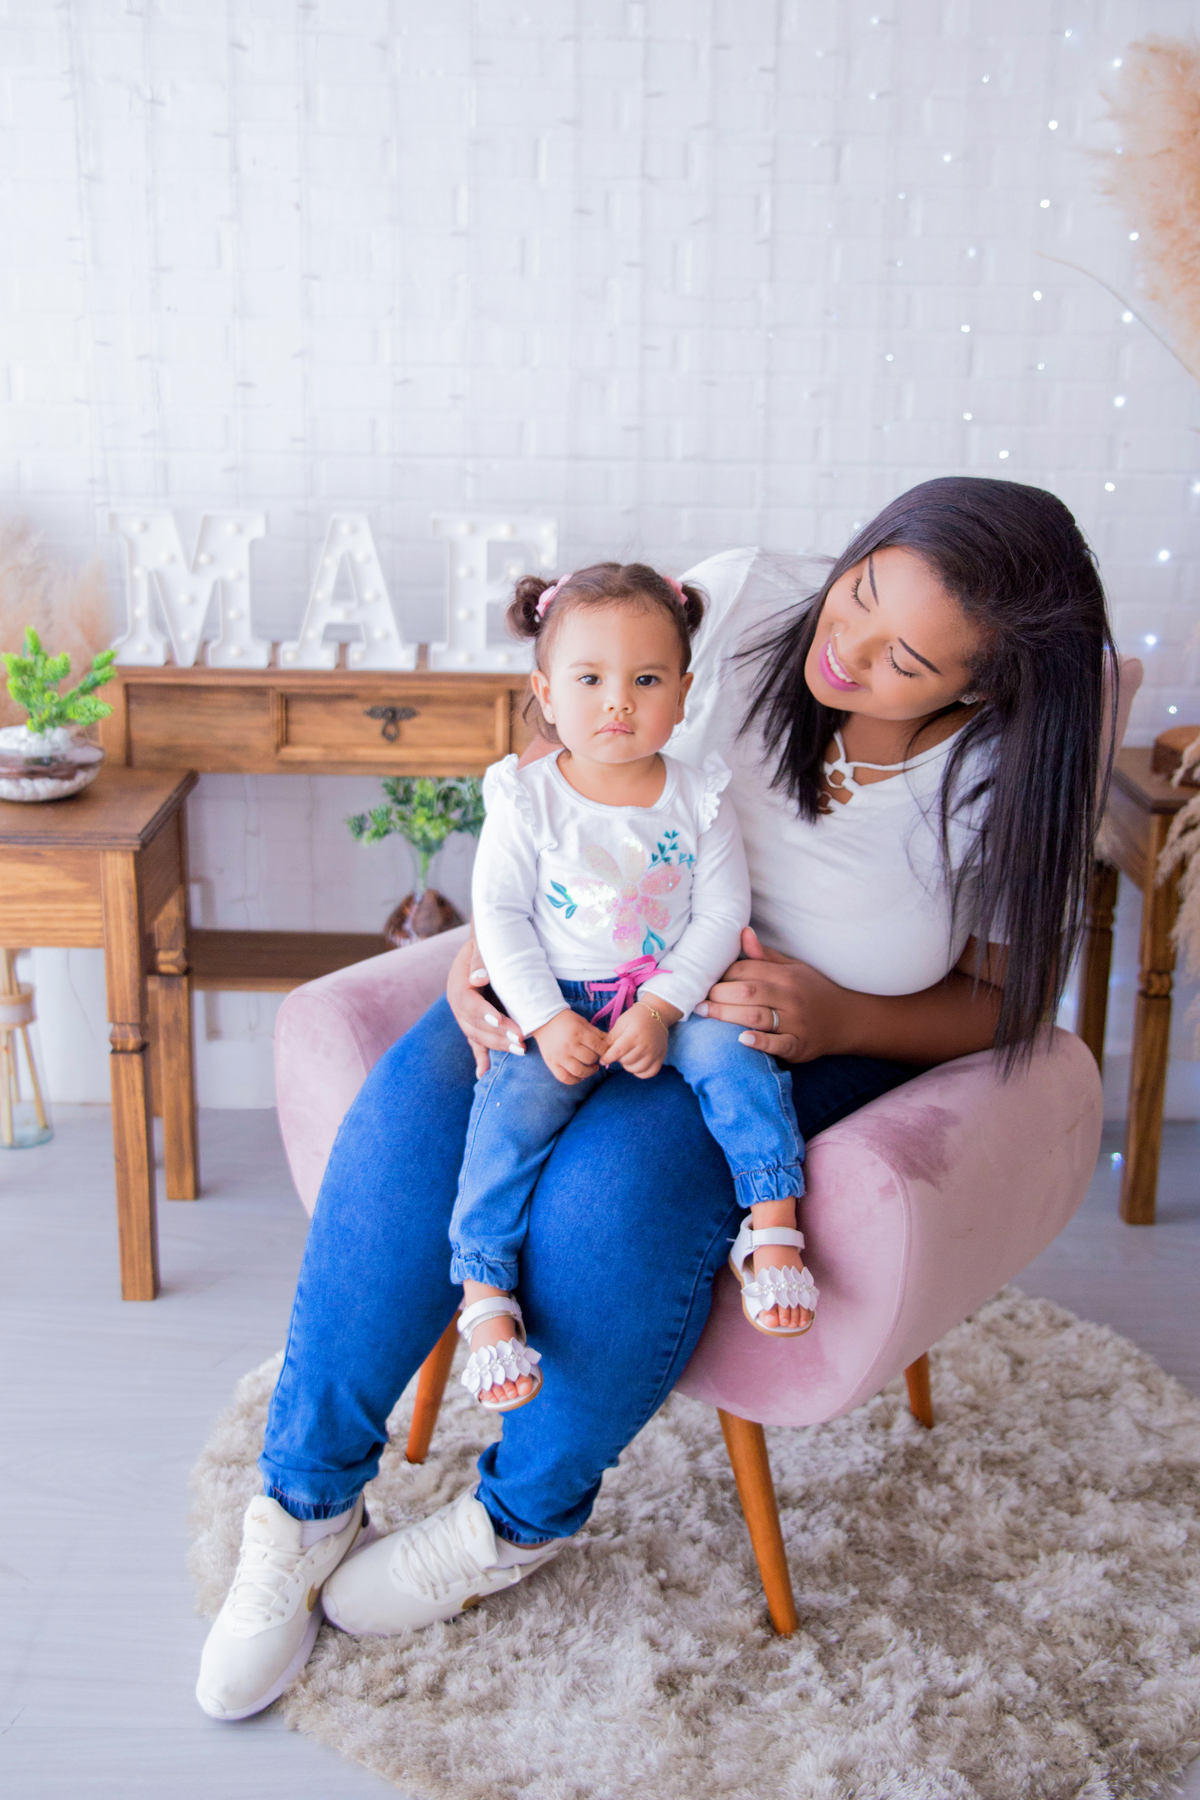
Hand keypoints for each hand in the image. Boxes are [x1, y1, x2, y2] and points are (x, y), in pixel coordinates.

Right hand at [447, 934, 525, 1076]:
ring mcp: (464, 1014)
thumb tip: (478, 978)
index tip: (503, 1023)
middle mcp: (457, 1001)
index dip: (485, 1015)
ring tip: (521, 1051)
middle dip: (497, 1035)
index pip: (468, 1003)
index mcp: (458, 983)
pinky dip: (481, 1057)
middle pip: (472, 1024)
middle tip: (521, 1042)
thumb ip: (480, 959)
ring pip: (476, 1035)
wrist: (489, 944)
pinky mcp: (473, 1022)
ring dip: (497, 1046)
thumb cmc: (491, 943)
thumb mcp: (484, 944)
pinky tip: (483, 1073)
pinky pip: (475, 1042)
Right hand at [532, 1008, 607, 1084]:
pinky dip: (575, 1080)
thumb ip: (597, 1033)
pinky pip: (565, 1078)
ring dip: (589, 1072)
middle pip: (590, 1059)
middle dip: (596, 1059)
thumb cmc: (566, 1020)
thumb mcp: (583, 1022)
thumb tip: (611, 1042)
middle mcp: (569, 1046)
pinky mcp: (552, 1064)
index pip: (598, 1047)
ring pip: (580, 1071)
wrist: (544, 1021)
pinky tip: (580, 1076)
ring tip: (591, 1068)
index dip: (605, 1050)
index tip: (604, 1050)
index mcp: (578, 1033)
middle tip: (595, 1056)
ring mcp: (560, 1057)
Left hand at [600, 997, 676, 1078]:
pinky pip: (649, 1073)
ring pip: (636, 1069)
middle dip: (618, 1059)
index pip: (617, 1052)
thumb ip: (611, 1037)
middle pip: (626, 1061)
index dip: (607, 1058)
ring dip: (628, 1066)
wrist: (658, 1013)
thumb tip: (601, 1051)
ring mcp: (655, 1053)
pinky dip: (641, 1072)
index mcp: (633, 1035)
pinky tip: (636, 1064)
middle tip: (619, 1052)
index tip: (602, 1060)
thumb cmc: (636, 1017)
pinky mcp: (661, 1057)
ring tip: (627, 1057)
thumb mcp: (621, 1023)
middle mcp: (645, 1046)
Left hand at [695, 926, 847, 1062]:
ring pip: (757, 1016)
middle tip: (697, 999)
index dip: (723, 974)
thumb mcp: (793, 968)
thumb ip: (765, 956)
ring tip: (705, 1013)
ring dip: (727, 1015)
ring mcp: (796, 1022)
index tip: (706, 980)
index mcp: (786, 975)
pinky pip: (779, 1044)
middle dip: (719, 994)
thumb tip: (742, 932)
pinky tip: (741, 1040)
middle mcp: (791, 996)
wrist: (848, 1019)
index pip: (747, 969)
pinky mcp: (800, 1045)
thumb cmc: (813, 991)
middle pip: (748, 991)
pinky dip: (760, 1042)